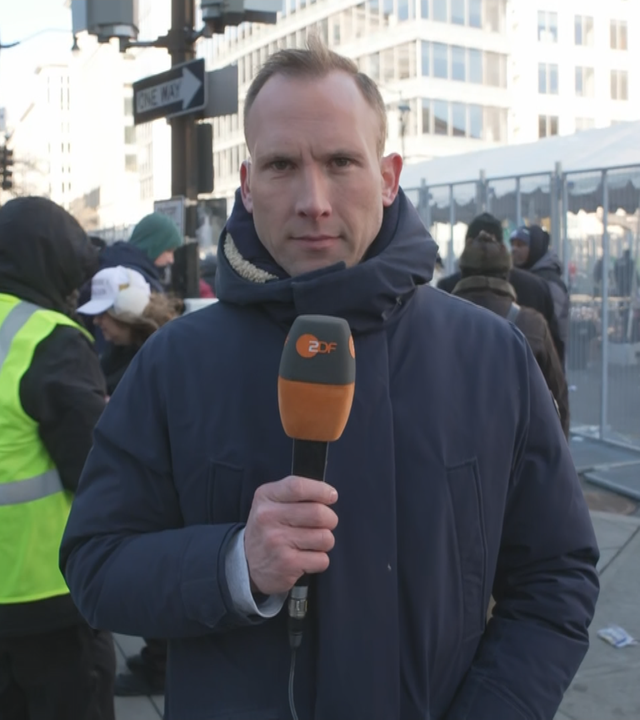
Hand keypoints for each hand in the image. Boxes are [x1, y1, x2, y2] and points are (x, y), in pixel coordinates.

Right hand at [244, 476, 338, 595]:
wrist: (247, 563)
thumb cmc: (269, 528)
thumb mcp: (271, 502)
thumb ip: (295, 493)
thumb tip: (330, 494)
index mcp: (265, 496)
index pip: (298, 487)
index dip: (321, 490)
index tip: (332, 496)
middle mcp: (268, 517)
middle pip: (318, 513)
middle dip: (330, 519)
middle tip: (325, 523)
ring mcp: (277, 542)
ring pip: (325, 537)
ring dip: (325, 541)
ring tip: (312, 542)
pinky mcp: (287, 564)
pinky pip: (322, 559)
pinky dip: (319, 560)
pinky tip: (306, 558)